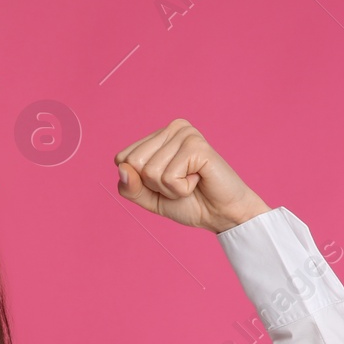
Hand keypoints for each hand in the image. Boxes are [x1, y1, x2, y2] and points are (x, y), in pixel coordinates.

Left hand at [113, 119, 270, 233]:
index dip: (139, 181)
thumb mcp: (149, 198)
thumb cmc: (189, 202)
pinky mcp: (197, 145)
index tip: (165, 182)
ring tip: (190, 182)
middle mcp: (172, 128)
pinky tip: (198, 180)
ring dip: (169, 189)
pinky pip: (168, 177)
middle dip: (153, 185)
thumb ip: (130, 187)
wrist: (221, 215)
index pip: (122, 159)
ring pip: (150, 172)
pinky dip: (180, 189)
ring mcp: (185, 133)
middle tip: (179, 183)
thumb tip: (122, 169)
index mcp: (158, 135)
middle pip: (133, 164)